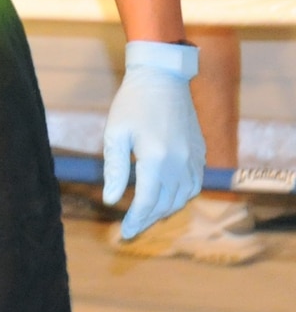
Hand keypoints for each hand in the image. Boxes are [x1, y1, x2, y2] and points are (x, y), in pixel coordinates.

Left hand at [102, 41, 205, 238]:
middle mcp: (180, 163)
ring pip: (183, 198)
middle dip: (148, 219)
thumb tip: (111, 200)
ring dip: (165, 210)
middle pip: (166, 204)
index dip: (135, 220)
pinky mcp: (200, 153)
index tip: (124, 234)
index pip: (147, 202)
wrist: (163, 78)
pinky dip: (180, 196)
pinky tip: (166, 197)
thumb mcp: (114, 134)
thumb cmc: (132, 103)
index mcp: (156, 159)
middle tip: (132, 230)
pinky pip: (193, 184)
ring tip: (146, 216)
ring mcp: (194, 158)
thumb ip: (114, 169)